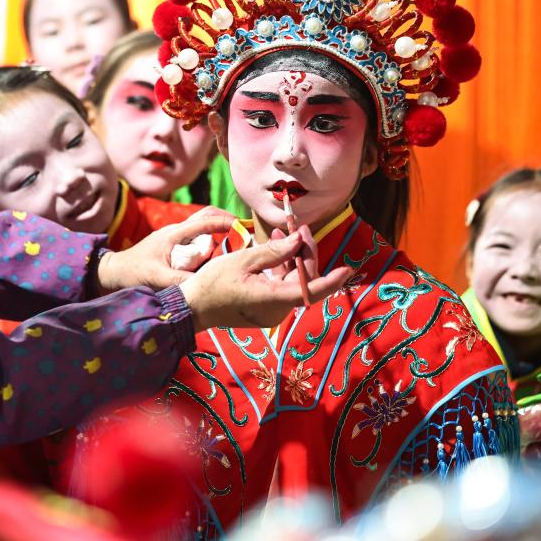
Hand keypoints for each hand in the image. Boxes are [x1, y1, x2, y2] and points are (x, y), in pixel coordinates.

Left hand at [95, 207, 234, 293]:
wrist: (110, 274)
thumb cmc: (131, 273)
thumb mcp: (155, 278)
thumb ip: (179, 282)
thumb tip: (205, 287)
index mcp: (174, 234)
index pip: (206, 220)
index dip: (227, 221)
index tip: (245, 228)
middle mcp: (176, 232)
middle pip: (206, 217)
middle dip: (227, 221)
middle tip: (246, 233)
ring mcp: (173, 239)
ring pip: (202, 229)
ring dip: (220, 233)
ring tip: (238, 245)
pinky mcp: (172, 248)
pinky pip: (196, 241)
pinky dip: (210, 243)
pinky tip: (218, 258)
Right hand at [179, 232, 352, 330]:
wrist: (191, 307)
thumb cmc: (213, 282)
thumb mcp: (243, 260)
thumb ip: (275, 251)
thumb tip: (298, 240)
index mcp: (273, 299)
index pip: (312, 291)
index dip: (333, 280)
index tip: (349, 268)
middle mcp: (277, 310)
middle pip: (302, 282)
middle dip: (303, 254)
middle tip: (299, 228)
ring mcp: (270, 313)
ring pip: (291, 283)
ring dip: (290, 259)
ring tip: (282, 233)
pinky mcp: (263, 311)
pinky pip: (280, 288)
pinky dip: (280, 270)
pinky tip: (274, 249)